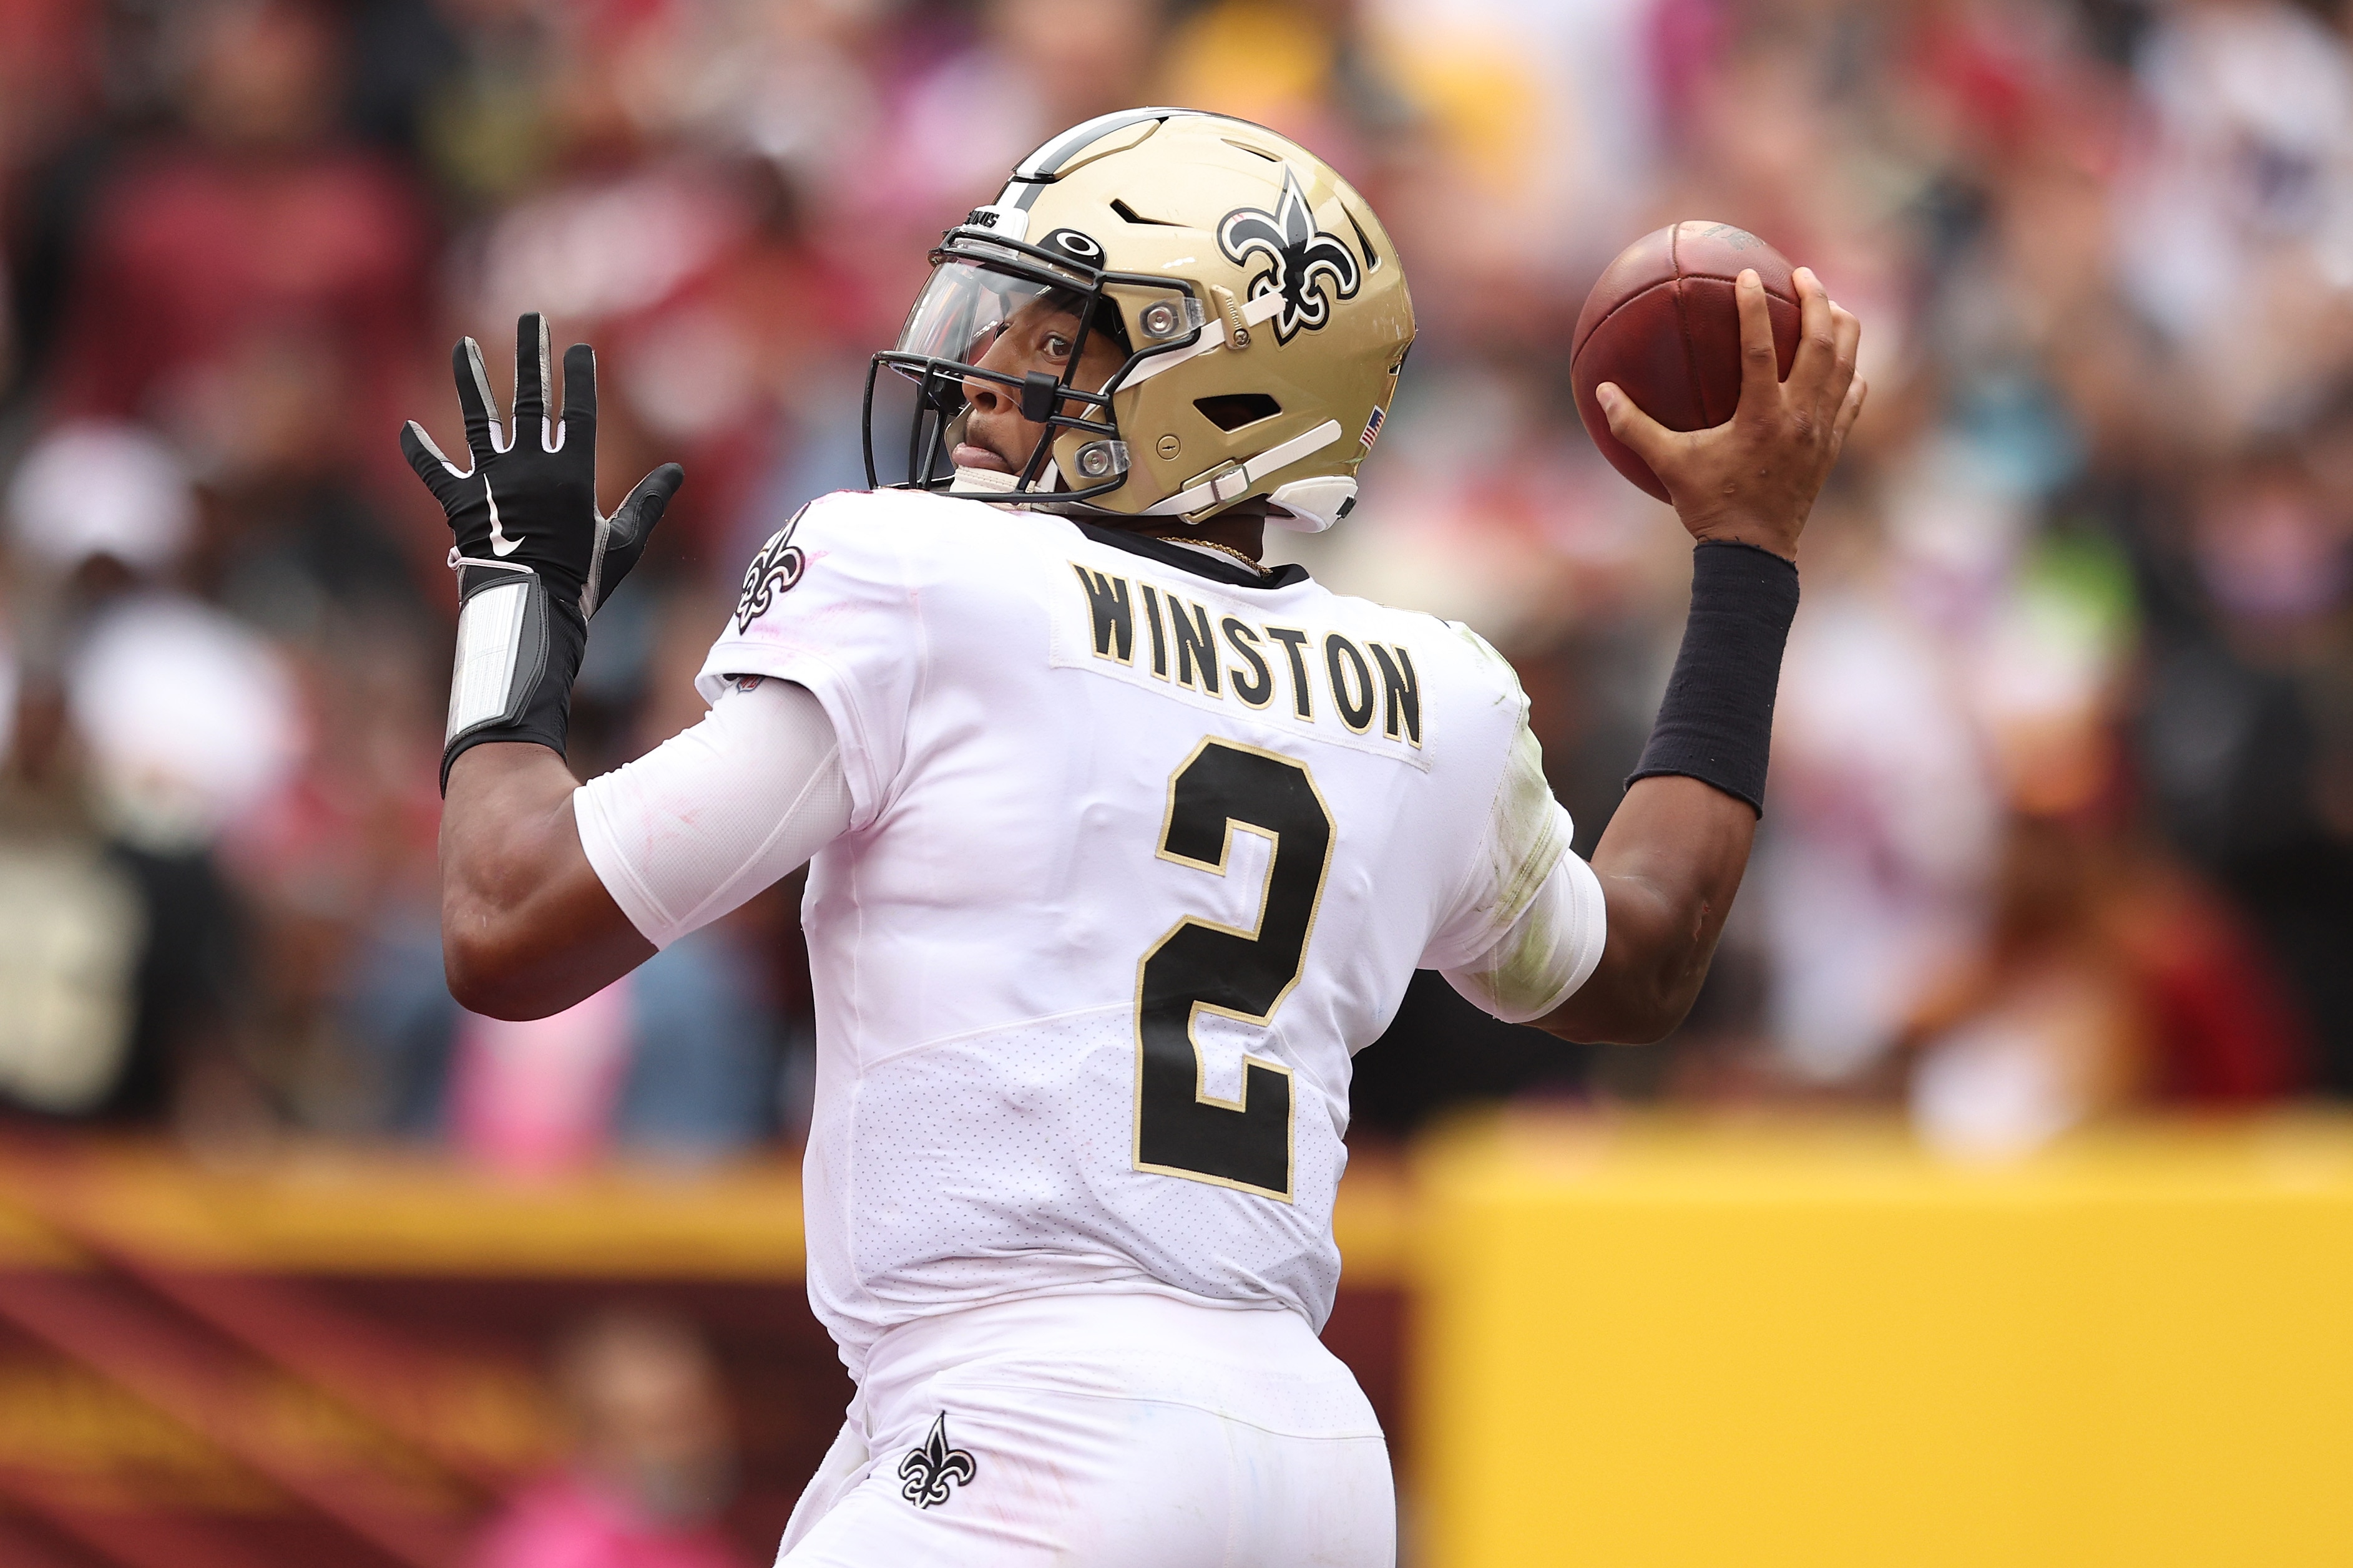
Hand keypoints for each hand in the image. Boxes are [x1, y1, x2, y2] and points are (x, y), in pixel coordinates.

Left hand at [401, 313, 682, 617]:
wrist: (530, 613)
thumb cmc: (583, 582)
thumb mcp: (624, 543)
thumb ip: (648, 503)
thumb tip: (676, 471)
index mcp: (574, 474)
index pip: (579, 411)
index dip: (579, 375)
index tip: (577, 347)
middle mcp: (531, 467)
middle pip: (532, 398)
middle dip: (532, 355)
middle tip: (531, 320)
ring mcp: (493, 481)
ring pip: (479, 418)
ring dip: (469, 379)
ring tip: (462, 348)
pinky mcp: (461, 501)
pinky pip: (435, 470)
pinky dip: (420, 451)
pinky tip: (407, 429)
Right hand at [1596, 267, 1864, 560]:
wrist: (1755, 553)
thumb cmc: (1708, 506)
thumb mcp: (1668, 466)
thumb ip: (1634, 428)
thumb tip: (1602, 392)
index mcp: (1761, 416)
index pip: (1761, 347)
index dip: (1754, 306)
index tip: (1746, 274)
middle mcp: (1800, 417)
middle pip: (1821, 344)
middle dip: (1816, 301)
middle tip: (1801, 275)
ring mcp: (1822, 431)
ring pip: (1846, 365)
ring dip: (1841, 329)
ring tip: (1830, 304)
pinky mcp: (1833, 447)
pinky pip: (1853, 400)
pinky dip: (1851, 374)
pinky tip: (1846, 362)